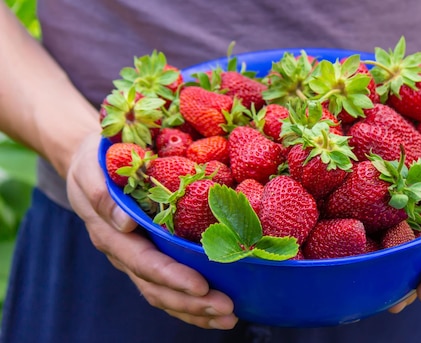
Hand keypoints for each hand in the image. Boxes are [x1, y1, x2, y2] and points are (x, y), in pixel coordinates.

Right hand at [65, 132, 238, 328]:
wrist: (89, 166)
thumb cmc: (94, 163)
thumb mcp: (91, 171)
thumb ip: (102, 195)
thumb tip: (125, 223)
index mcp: (111, 234)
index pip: (144, 262)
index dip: (172, 276)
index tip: (201, 286)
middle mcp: (125, 253)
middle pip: (157, 287)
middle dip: (192, 302)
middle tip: (227, 310)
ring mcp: (136, 259)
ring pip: (163, 294)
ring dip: (196, 310)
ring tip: (229, 318)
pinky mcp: (149, 258)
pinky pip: (168, 288)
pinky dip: (191, 303)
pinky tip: (215, 311)